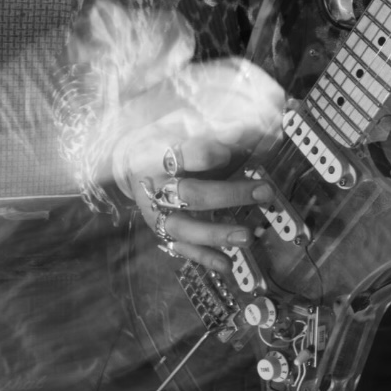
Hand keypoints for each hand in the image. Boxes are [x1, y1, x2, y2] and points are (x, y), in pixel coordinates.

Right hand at [113, 57, 282, 274]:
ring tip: (248, 236)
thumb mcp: (178, 124)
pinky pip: (181, 249)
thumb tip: (245, 129)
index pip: (180, 155)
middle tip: (264, 192)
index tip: (233, 152)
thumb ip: (209, 127)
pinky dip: (204, 259)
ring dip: (217, 234)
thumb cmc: (161, 139)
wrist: (126, 163)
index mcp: (153, 154)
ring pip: (184, 228)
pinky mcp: (159, 232)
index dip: (208, 155)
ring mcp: (154, 213)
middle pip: (189, 194)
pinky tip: (228, 266)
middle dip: (229, 195)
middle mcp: (152, 187)